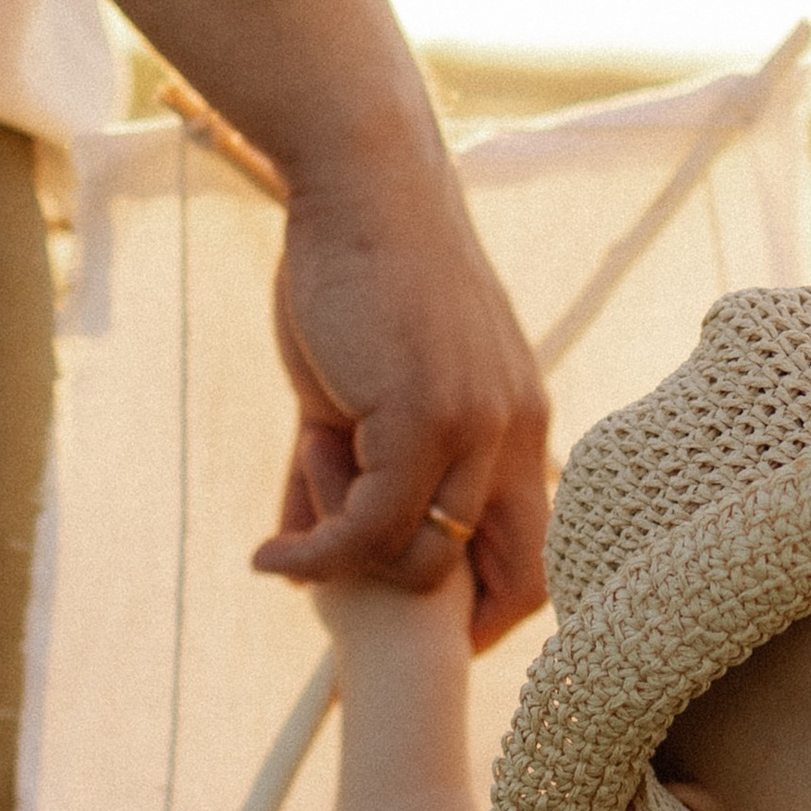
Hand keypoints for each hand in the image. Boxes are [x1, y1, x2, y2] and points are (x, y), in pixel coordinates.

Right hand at [2, 0, 549, 644]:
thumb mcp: (364, 389)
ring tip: (295, 523)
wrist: (360, 181)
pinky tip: (270, 558)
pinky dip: (316, 558)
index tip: (421, 629)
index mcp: (520, 426)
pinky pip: (371, 530)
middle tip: (334, 574)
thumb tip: (305, 551)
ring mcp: (477, 426)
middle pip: (494, 579)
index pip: (541, 562)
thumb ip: (351, 470)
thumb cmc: (357, 276)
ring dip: (346, 561)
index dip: (490, 615)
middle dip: (409, 603)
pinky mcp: (424, 417)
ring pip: (420, 563)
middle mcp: (517, 433)